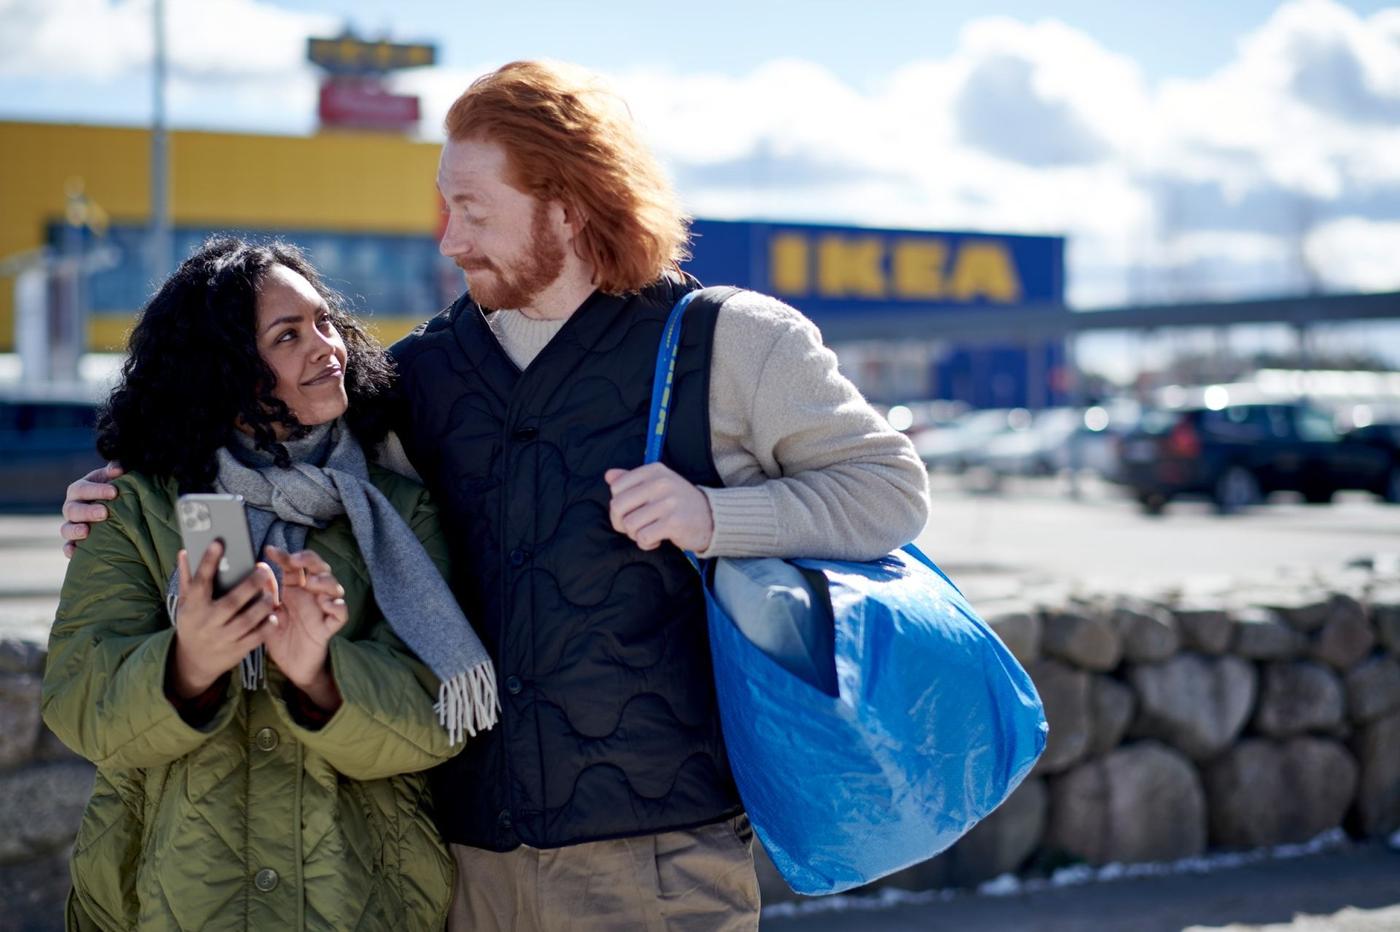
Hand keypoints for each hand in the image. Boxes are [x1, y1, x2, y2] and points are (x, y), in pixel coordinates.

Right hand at [60, 461, 124, 557]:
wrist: (112, 507)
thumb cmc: (113, 490)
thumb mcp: (113, 478)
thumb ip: (115, 470)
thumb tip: (118, 468)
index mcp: (79, 490)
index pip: (83, 488)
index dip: (97, 490)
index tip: (114, 492)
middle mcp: (72, 507)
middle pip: (73, 510)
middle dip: (88, 511)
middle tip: (104, 513)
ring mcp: (71, 525)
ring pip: (66, 529)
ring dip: (74, 531)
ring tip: (86, 531)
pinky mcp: (74, 542)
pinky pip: (67, 548)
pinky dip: (70, 551)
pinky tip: (76, 553)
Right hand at [170, 542, 277, 698]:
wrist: (194, 661)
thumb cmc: (193, 623)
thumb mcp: (185, 603)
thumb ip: (187, 578)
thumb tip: (184, 551)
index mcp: (193, 607)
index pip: (199, 582)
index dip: (208, 562)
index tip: (219, 542)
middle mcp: (207, 622)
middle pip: (231, 602)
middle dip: (249, 585)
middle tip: (263, 569)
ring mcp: (222, 638)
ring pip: (247, 620)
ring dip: (262, 605)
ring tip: (272, 592)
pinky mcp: (236, 650)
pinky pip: (255, 638)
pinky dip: (266, 627)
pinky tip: (274, 615)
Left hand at [262, 546, 346, 710]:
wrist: (291, 667)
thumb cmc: (281, 638)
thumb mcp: (268, 614)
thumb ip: (267, 594)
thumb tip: (259, 569)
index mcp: (296, 590)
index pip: (295, 566)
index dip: (286, 555)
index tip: (270, 550)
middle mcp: (311, 596)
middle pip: (319, 569)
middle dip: (310, 560)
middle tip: (295, 560)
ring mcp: (322, 610)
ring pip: (334, 587)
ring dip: (325, 581)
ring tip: (311, 583)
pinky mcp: (329, 627)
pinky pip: (341, 613)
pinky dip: (337, 605)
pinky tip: (327, 604)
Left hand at [604, 463, 713, 552]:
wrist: (712, 517)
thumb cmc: (679, 502)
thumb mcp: (658, 483)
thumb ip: (632, 479)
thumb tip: (608, 476)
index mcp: (654, 471)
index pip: (616, 487)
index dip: (618, 504)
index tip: (631, 511)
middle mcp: (660, 483)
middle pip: (617, 507)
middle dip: (621, 523)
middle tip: (635, 527)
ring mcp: (668, 503)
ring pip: (629, 525)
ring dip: (635, 535)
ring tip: (650, 531)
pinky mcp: (674, 523)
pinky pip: (643, 538)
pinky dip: (647, 543)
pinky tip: (657, 539)